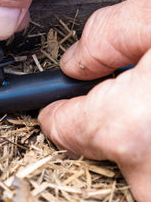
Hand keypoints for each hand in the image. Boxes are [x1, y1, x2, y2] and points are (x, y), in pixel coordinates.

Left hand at [39, 0, 150, 201]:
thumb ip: (107, 36)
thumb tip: (78, 60)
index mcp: (128, 129)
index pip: (58, 127)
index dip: (60, 104)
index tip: (64, 96)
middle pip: (98, 149)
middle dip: (109, 119)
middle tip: (139, 88)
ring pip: (137, 164)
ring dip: (142, 136)